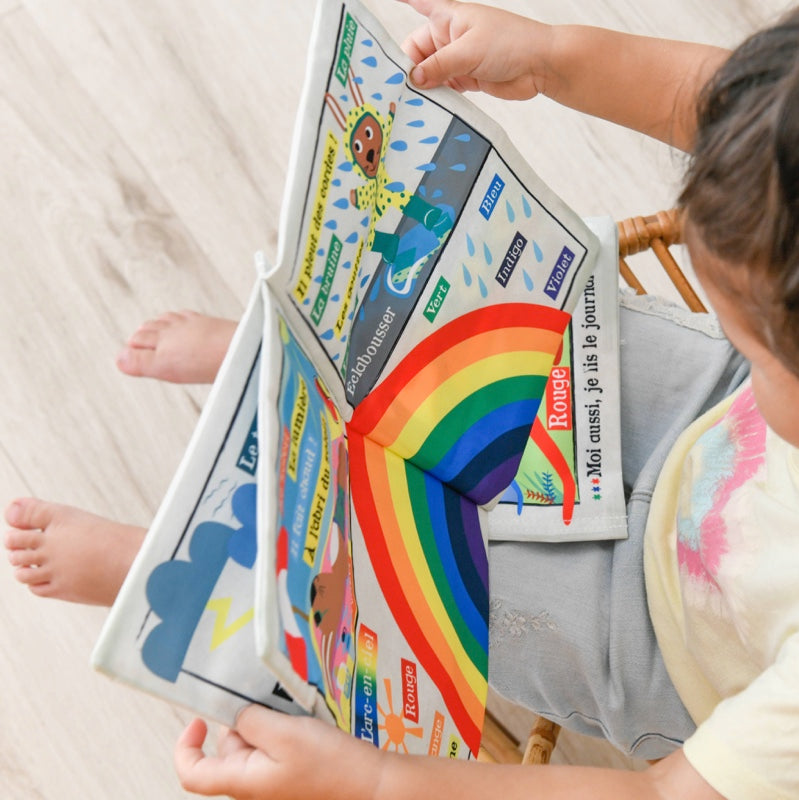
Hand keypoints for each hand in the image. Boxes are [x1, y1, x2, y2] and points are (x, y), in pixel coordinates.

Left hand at [174, 706, 381, 799]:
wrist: (370, 786)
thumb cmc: (328, 764)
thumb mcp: (285, 733)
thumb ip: (253, 721)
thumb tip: (236, 716)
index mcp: (243, 782)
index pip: (192, 774)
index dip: (186, 747)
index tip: (198, 719)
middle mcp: (252, 786)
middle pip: (227, 751)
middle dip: (242, 723)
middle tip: (270, 706)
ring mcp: (272, 783)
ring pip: (252, 747)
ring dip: (266, 725)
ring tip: (292, 716)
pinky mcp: (290, 777)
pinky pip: (273, 750)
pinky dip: (281, 733)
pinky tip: (303, 726)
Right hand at [399, 0, 551, 99]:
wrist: (541, 65)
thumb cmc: (510, 42)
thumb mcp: (469, 51)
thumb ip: (439, 66)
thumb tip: (412, 80)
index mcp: (447, 17)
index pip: (417, 5)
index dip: (400, 5)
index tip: (378, 22)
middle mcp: (447, 37)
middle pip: (416, 54)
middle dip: (407, 71)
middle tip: (393, 91)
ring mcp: (455, 59)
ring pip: (427, 74)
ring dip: (420, 89)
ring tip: (406, 105)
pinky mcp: (464, 79)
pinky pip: (442, 89)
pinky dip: (435, 98)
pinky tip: (426, 109)